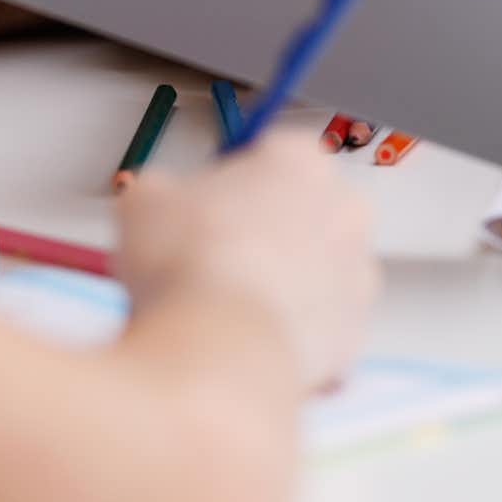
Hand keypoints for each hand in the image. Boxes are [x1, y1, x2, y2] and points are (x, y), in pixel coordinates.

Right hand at [115, 132, 378, 390]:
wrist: (220, 349)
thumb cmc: (187, 263)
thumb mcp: (143, 204)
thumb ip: (160, 192)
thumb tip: (156, 203)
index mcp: (300, 160)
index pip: (273, 153)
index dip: (234, 180)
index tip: (206, 206)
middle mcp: (344, 207)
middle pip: (305, 210)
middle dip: (267, 232)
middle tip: (215, 259)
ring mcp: (358, 271)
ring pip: (318, 271)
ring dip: (285, 283)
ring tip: (229, 310)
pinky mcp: (355, 330)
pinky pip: (321, 327)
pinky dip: (292, 334)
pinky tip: (250, 343)